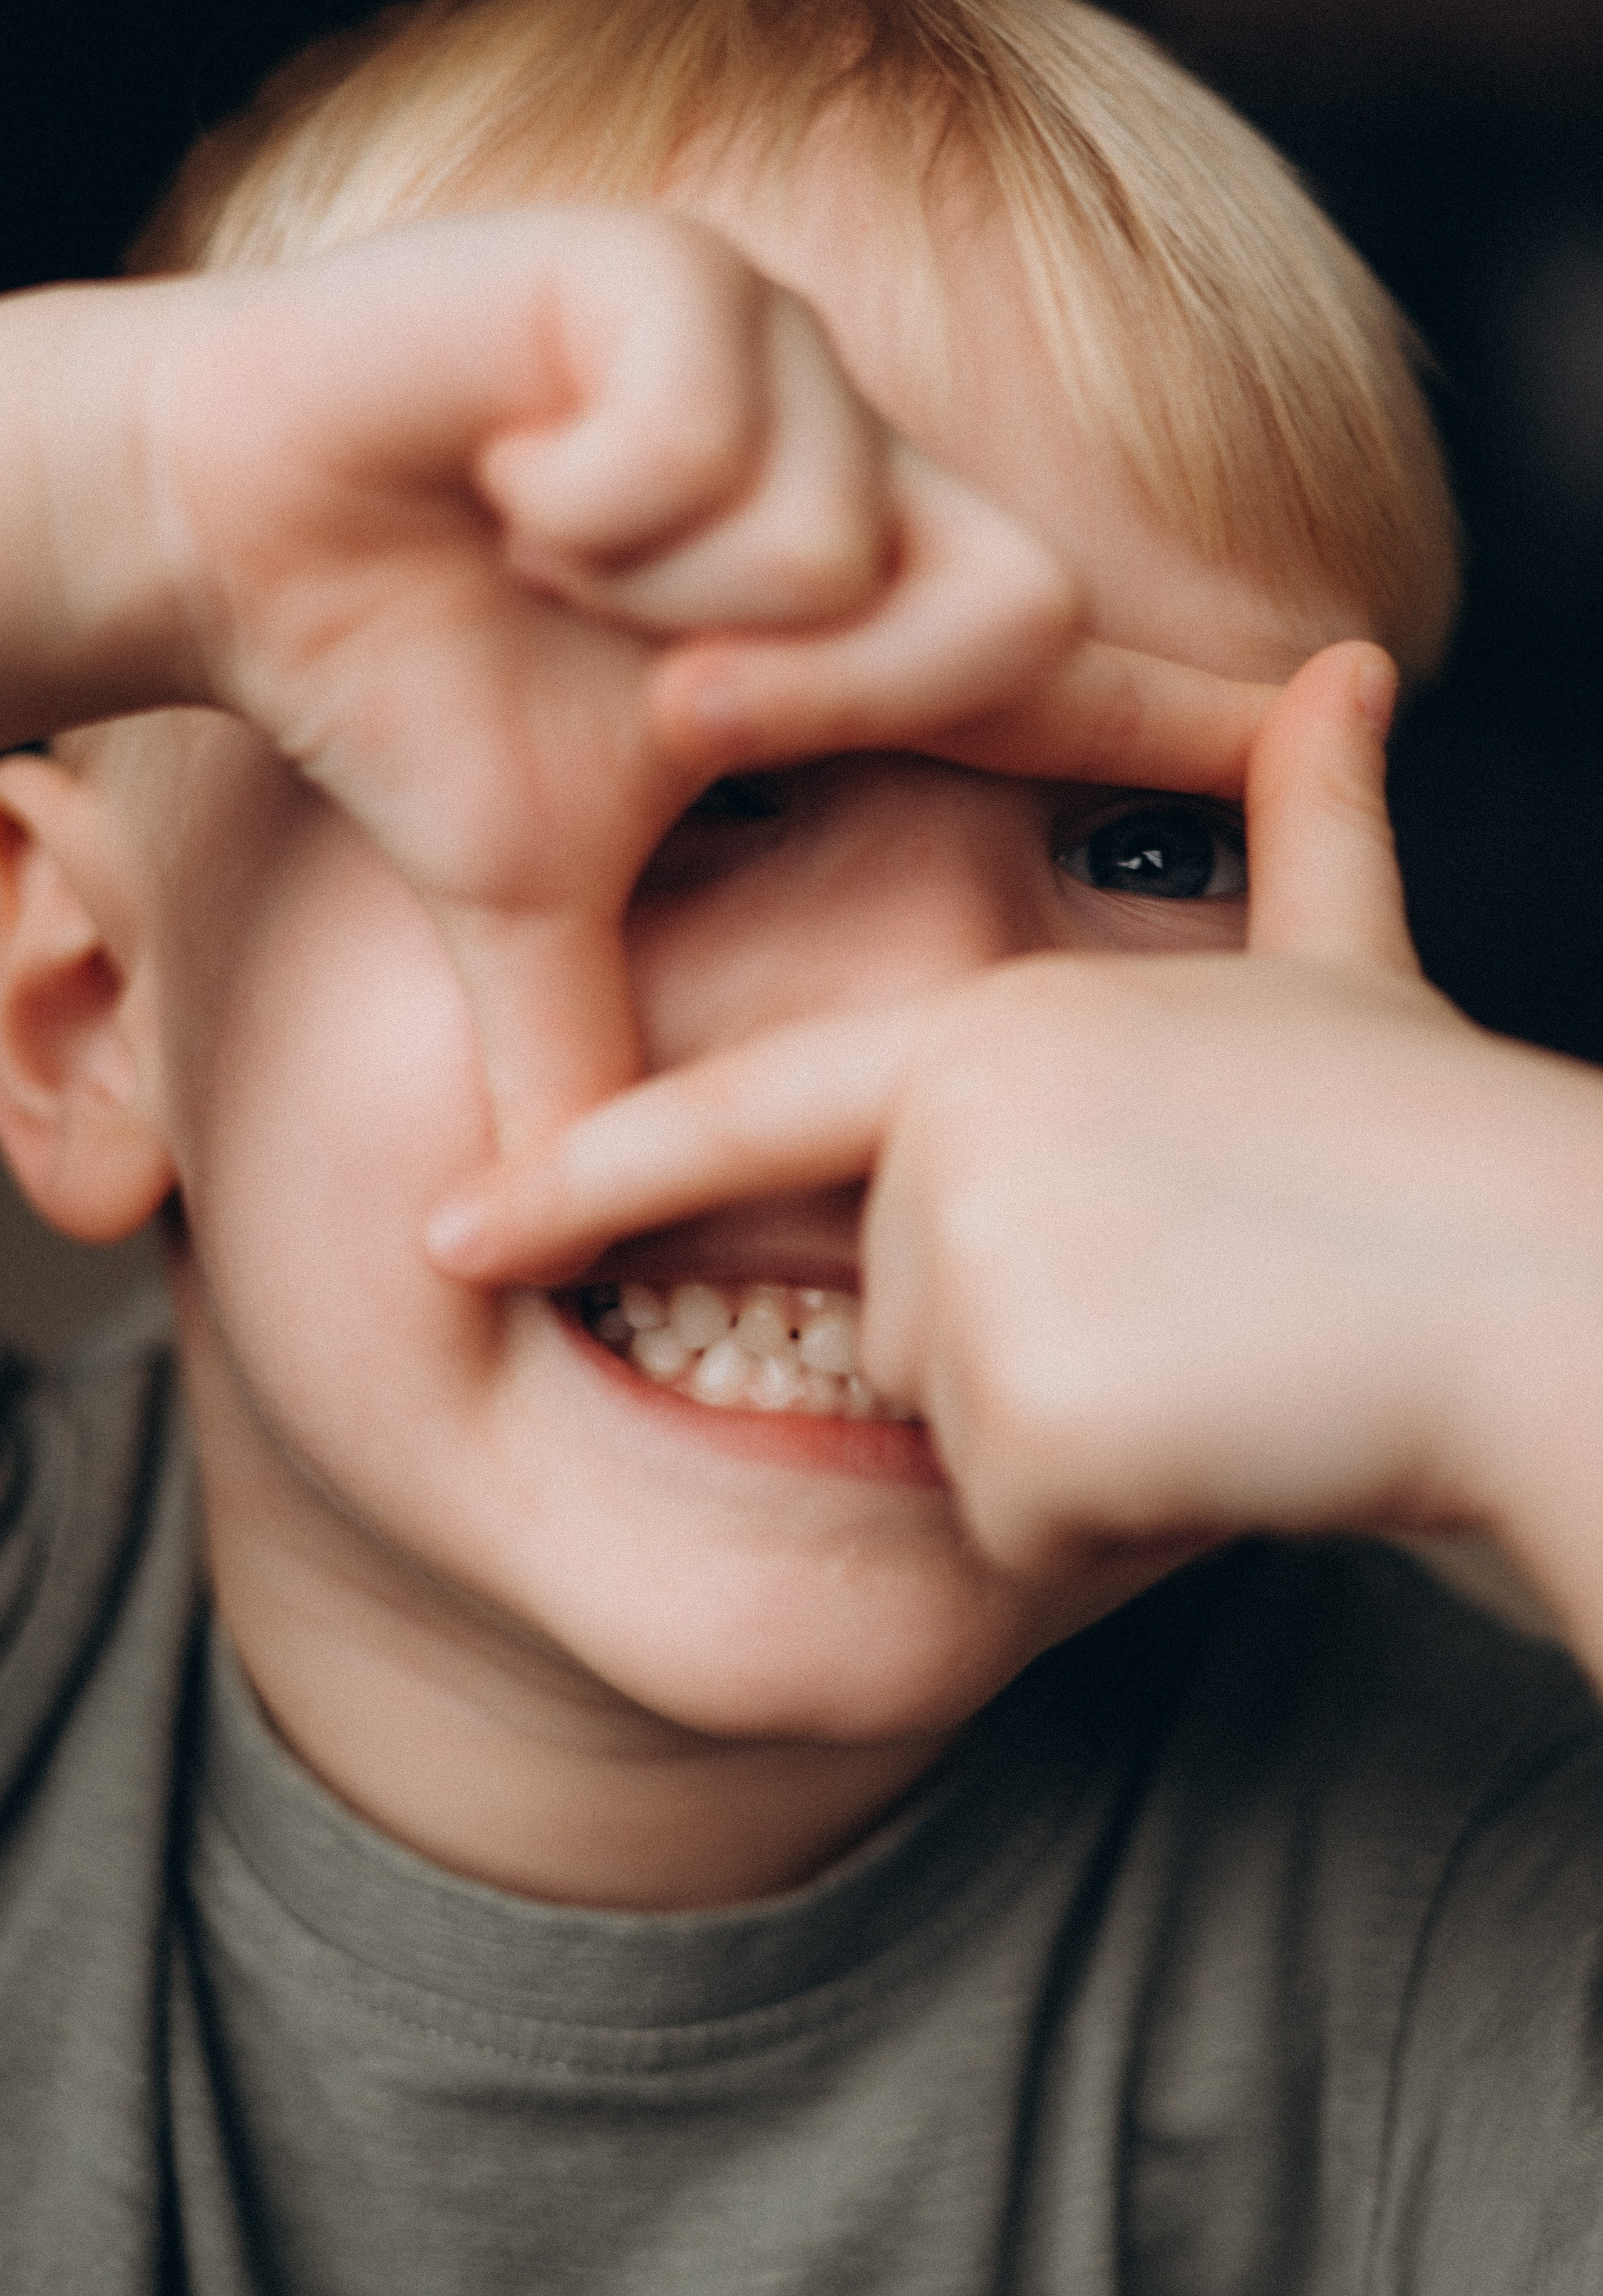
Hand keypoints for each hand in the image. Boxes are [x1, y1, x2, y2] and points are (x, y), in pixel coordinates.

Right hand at [7, 210, 1273, 1150]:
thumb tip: (559, 1233)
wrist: (237, 534)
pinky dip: (588, 493)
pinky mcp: (670, 273)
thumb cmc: (404, 696)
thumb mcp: (533, 907)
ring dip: (680, 600)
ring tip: (549, 572)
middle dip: (831, 693)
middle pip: (1011, 609)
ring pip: (850, 521)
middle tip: (665, 712)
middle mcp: (849, 479)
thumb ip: (594, 1052)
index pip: (1056, 677)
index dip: (1185, 707)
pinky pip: (706, 418)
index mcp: (842, 620)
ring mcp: (778, 366)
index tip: (1329, 712)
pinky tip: (508, 483)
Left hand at [431, 642, 1602, 1660]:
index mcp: (995, 1027)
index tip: (455, 1234)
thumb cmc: (1436, 1149)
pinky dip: (1110, 1514)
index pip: (746, 1112)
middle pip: (902, 1311)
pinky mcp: (1021, 1420)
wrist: (1545, 1293)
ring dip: (1086, 1426)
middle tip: (1203, 1304)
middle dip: (1040, 1345)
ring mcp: (979, 1266)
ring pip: (960, 1424)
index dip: (588, 1179)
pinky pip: (1010, 1520)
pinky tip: (1222, 1433)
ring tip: (1226, 1355)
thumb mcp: (1352, 983)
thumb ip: (1308, 838)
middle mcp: (959, 1128)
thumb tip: (1353, 676)